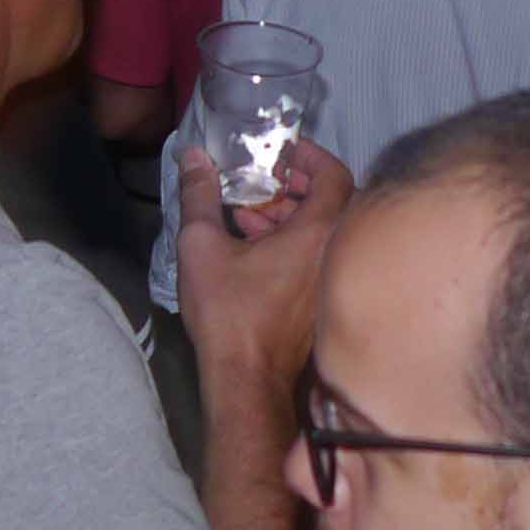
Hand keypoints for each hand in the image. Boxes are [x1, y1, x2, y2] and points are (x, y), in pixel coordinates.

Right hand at [175, 137, 340, 382]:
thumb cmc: (227, 312)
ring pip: (322, 231)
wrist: (245, 377)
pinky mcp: (325, 300)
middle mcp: (336, 252)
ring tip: (246, 216)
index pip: (335, 174)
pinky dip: (294, 243)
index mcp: (317, 232)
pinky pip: (318, 256)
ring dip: (289, 216)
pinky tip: (253, 248)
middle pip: (330, 201)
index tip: (282, 152)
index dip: (311, 156)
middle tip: (260, 183)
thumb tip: (194, 157)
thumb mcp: (201, 245)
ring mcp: (333, 279)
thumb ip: (199, 195)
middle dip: (293, 186)